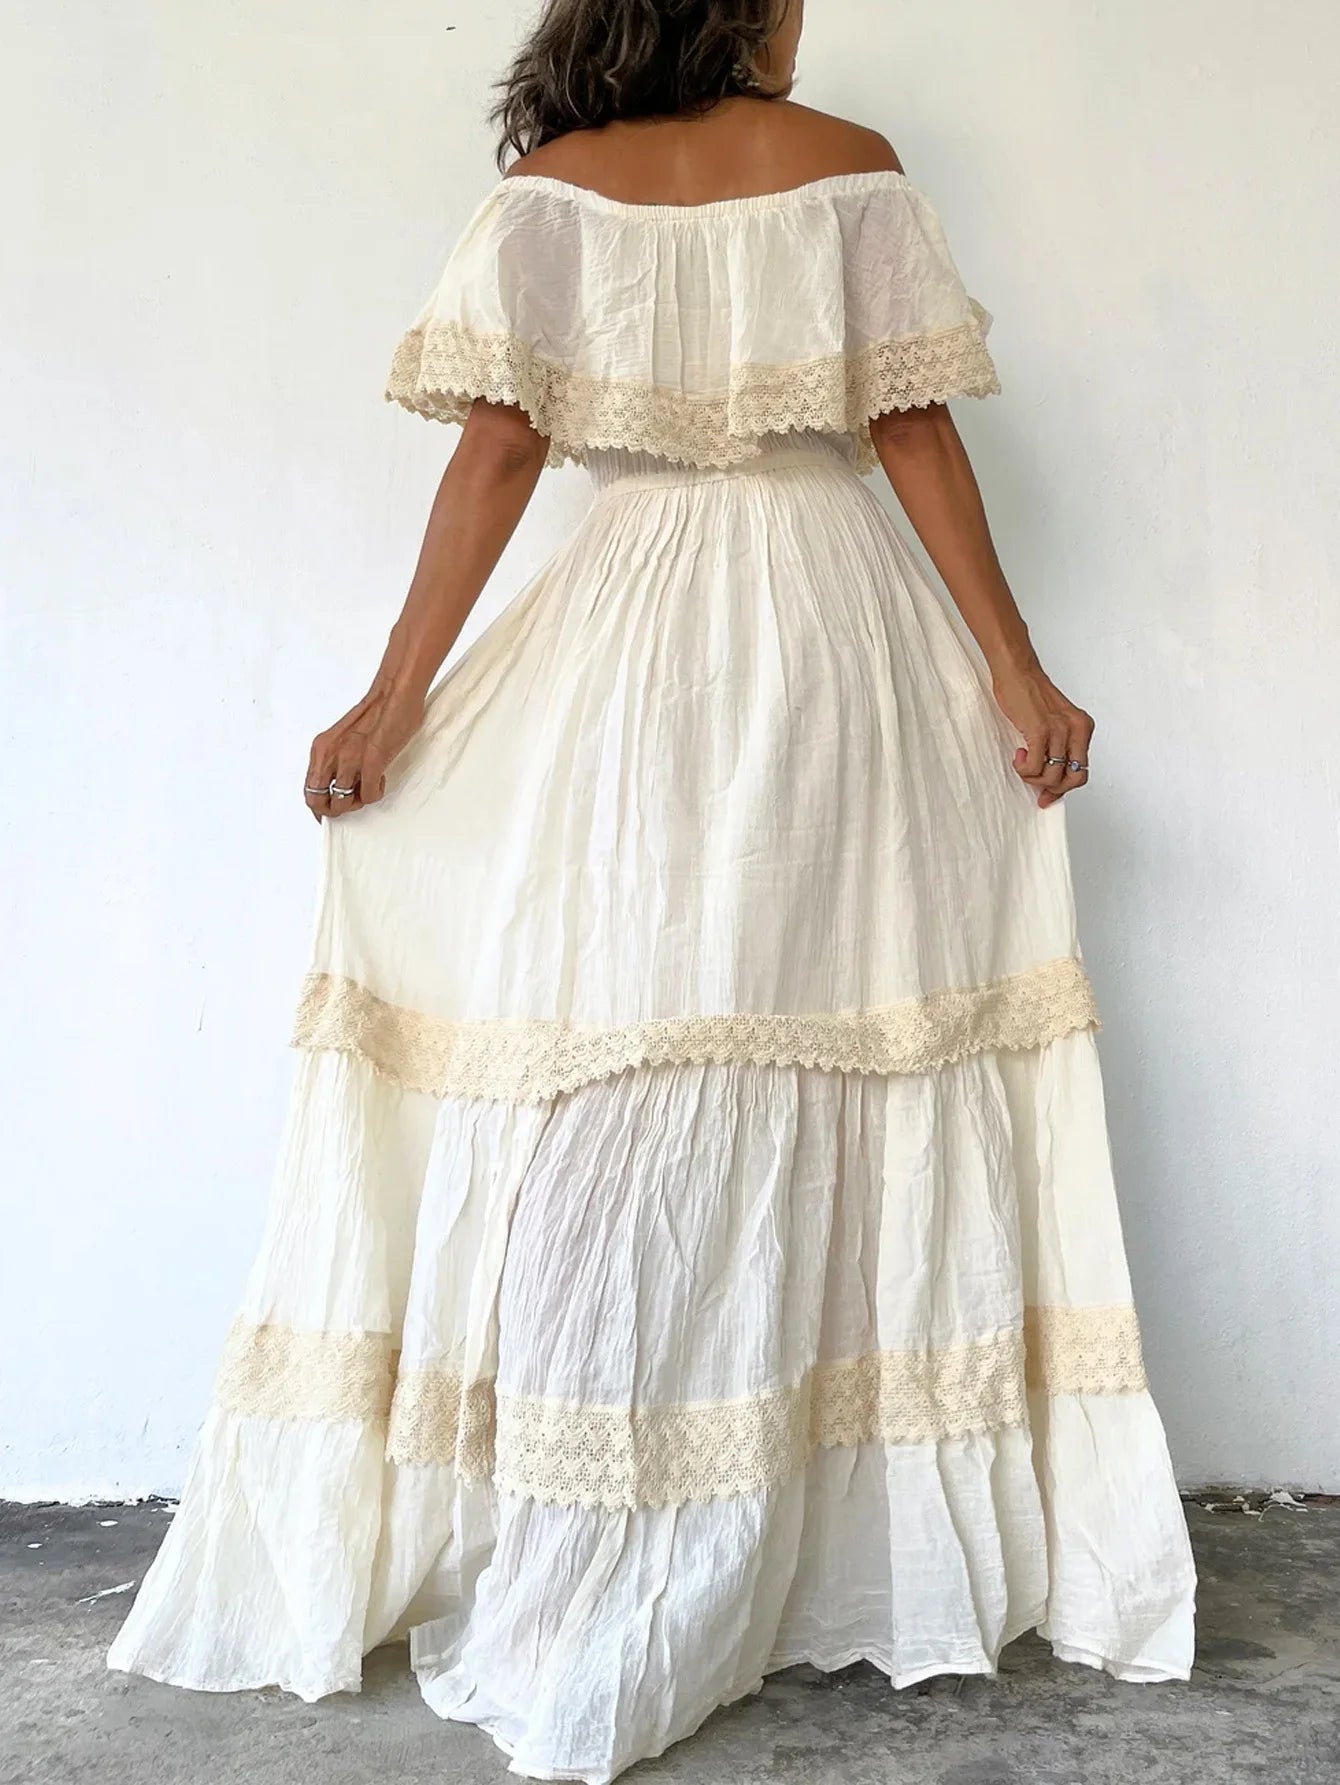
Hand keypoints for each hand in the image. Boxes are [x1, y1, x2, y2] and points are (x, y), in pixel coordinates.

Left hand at [303, 681, 425, 820]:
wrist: (394, 694)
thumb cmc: (375, 713)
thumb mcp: (342, 738)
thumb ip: (336, 759)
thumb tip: (337, 783)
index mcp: (321, 748)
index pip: (308, 787)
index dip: (319, 805)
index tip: (330, 810)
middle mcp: (330, 754)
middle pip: (316, 800)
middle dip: (333, 810)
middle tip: (351, 804)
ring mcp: (349, 758)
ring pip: (341, 803)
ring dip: (357, 803)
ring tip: (368, 788)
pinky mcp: (371, 761)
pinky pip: (368, 796)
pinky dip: (375, 794)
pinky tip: (381, 779)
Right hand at [990, 664, 1093, 807]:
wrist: (1017, 672)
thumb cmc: (1030, 695)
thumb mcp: (1053, 723)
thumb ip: (1057, 748)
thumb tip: (1050, 779)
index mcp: (1083, 728)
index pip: (1082, 770)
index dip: (1064, 788)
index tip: (1047, 795)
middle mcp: (1077, 729)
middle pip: (1074, 779)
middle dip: (1052, 788)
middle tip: (1034, 782)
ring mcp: (1061, 730)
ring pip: (1053, 777)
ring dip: (1032, 777)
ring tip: (1023, 761)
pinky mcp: (1041, 731)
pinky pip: (1035, 767)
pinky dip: (1023, 768)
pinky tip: (1018, 754)